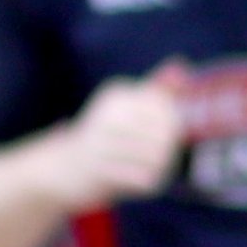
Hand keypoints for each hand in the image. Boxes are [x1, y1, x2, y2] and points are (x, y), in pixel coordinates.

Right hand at [40, 64, 185, 212]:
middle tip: (158, 156)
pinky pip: (143, 179)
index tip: (161, 134)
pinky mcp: (100, 172)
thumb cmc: (105, 136)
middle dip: (166, 149)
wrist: (66, 168)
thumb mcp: (127, 107)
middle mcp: (108, 116)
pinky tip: (139, 181)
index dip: (171, 125)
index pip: (165, 109)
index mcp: (116, 96)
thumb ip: (154, 91)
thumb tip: (180, 63)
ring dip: (157, 167)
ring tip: (150, 169)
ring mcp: (102, 145)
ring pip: (156, 158)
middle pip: (164, 134)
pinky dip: (145, 183)